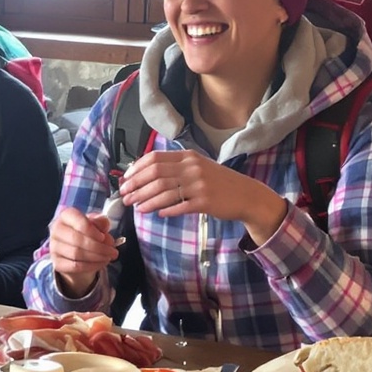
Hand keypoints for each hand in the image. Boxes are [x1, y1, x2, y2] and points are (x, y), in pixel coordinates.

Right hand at [47, 206, 116, 295]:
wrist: (77, 252)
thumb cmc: (88, 234)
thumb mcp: (97, 225)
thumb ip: (101, 223)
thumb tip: (104, 229)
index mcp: (66, 216)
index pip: (77, 221)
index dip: (92, 230)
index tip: (103, 237)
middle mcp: (56, 230)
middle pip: (76, 239)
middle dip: (99, 247)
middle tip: (113, 252)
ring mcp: (54, 247)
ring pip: (76, 254)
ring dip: (97, 257)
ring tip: (109, 257)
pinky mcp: (57, 263)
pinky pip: (75, 266)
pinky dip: (91, 266)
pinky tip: (101, 263)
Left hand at [120, 149, 286, 244]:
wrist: (246, 195)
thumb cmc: (218, 182)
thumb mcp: (198, 167)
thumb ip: (175, 168)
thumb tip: (145, 175)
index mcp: (188, 157)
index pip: (154, 158)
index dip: (136, 169)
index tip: (126, 179)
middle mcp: (192, 168)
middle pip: (155, 175)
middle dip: (136, 186)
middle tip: (125, 196)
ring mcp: (199, 184)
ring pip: (164, 191)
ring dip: (146, 200)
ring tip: (136, 207)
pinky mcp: (205, 202)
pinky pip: (179, 206)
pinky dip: (166, 210)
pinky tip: (158, 213)